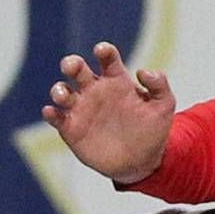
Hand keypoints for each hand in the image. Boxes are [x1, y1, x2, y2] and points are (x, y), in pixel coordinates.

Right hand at [41, 42, 175, 183]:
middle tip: (72, 66)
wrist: (142, 162)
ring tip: (64, 95)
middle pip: (77, 69)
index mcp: (117, 80)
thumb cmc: (153, 131)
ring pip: (62, 91)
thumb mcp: (164, 106)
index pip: (107, 58)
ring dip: (58, 89)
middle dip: (71, 63)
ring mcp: (82, 109)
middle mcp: (96, 90)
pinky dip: (50, 113)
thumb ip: (159, 85)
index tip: (102, 51)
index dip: (103, 51)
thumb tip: (143, 71)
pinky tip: (52, 112)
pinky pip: (56, 117)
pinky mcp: (71, 128)